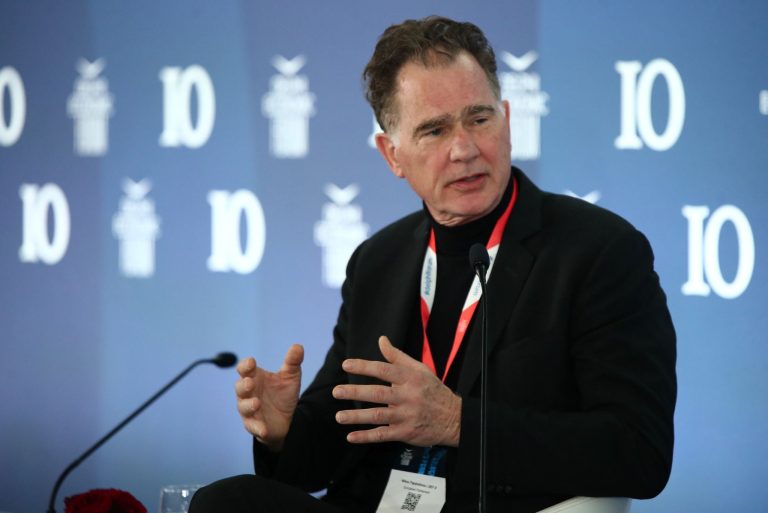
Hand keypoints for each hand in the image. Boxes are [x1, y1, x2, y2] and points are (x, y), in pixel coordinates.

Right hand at [235, 344, 303, 450]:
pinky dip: (257, 427)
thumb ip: (292, 362)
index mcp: (254, 377)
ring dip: (248, 405)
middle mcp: (248, 393)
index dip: (245, 366)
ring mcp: (250, 410)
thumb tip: (298, 346)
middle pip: (240, 387)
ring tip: (256, 403)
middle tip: (250, 382)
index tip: (251, 362)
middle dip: (243, 385)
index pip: (244, 369)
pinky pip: (253, 427)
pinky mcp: (255, 425)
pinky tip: (263, 429)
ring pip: (243, 407)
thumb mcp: (290, 377)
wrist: (288, 419)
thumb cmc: (283, 394)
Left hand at [332, 336, 460, 446]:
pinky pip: (384, 435)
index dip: (364, 367)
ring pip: (379, 415)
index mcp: (411, 378)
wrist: (455, 418)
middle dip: (355, 392)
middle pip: (378, 393)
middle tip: (336, 392)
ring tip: (339, 416)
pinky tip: (351, 437)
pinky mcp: (407, 432)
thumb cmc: (433, 391)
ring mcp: (407, 415)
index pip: (384, 370)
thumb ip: (397, 356)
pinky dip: (367, 436)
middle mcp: (409, 396)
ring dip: (357, 417)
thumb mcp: (419, 369)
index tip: (346, 365)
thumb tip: (381, 339)